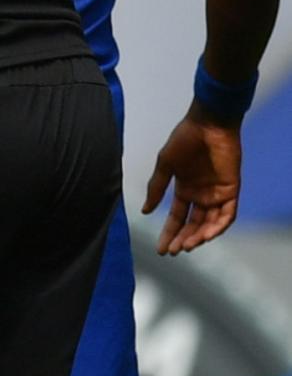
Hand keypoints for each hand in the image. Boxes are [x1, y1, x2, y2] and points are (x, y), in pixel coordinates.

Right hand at [143, 106, 240, 254]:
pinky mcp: (231, 189)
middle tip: (172, 251)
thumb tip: (145, 211)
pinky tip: (205, 235)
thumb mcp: (164, 166)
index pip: (176, 217)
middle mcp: (200, 195)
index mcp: (184, 189)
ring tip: (187, 246)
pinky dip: (218, 226)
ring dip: (199, 236)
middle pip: (192, 224)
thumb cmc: (184, 140)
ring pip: (210, 223)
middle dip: (182, 239)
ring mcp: (216, 193)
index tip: (161, 249)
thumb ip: (156, 189)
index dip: (169, 233)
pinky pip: (227, 214)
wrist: (207, 124)